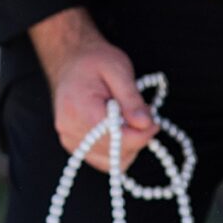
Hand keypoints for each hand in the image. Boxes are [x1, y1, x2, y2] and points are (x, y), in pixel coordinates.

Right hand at [28, 7, 156, 175]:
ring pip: (111, 162)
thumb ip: (132, 99)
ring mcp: (69, 140)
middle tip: (143, 116)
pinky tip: (120, 130)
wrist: (70, 60)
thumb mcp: (118, 69)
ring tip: (128, 120)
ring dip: (128, 146)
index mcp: (79, 109)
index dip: (142, 133)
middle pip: (115, 152)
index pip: (117, 138)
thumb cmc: (94, 61)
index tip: (153, 120)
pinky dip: (117, 151)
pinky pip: (103, 161)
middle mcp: (69, 129)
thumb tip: (145, 124)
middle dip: (136, 137)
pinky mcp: (74, 146)